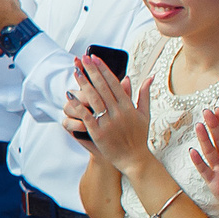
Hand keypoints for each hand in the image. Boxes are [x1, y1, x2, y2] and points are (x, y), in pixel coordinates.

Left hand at [71, 53, 152, 172]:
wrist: (134, 159)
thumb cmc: (139, 136)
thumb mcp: (145, 114)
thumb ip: (144, 94)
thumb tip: (149, 77)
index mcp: (129, 106)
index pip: (114, 83)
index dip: (103, 69)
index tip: (95, 57)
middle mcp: (119, 112)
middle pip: (102, 87)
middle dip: (91, 71)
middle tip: (82, 58)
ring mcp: (108, 123)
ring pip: (94, 99)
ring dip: (84, 84)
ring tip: (75, 71)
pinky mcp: (98, 133)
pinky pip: (86, 116)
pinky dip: (78, 105)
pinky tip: (69, 95)